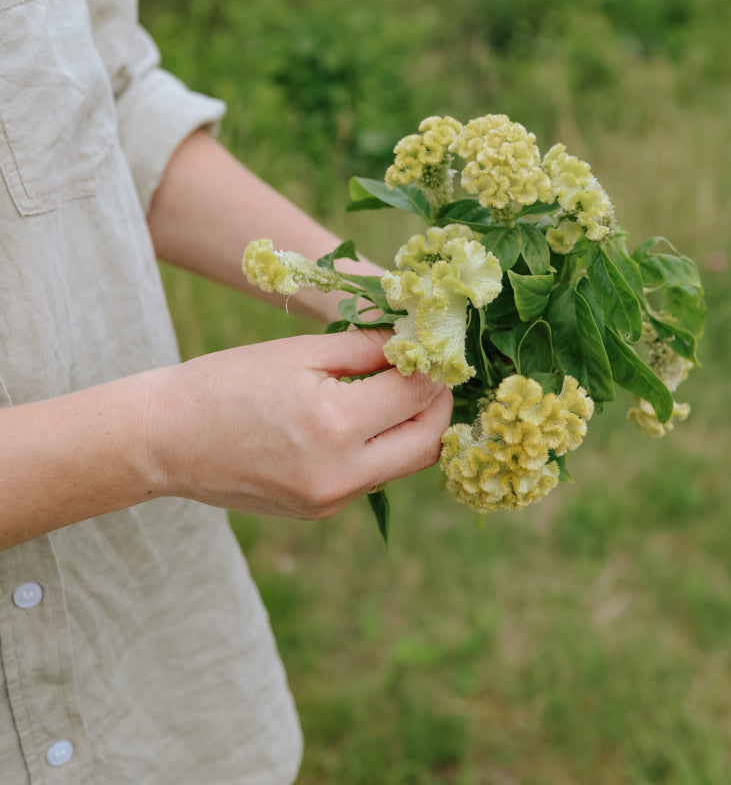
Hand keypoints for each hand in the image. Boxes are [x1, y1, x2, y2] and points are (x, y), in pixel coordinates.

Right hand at [144, 328, 453, 519]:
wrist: (167, 439)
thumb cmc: (229, 383)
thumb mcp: (301, 352)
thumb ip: (366, 350)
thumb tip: (417, 345)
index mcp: (335, 424)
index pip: (417, 394)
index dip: (433, 366)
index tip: (437, 345)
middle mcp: (340, 474)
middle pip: (426, 443)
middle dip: (438, 404)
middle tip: (432, 371)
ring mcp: (330, 501)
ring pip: (402, 464)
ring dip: (412, 427)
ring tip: (399, 389)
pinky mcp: (318, 512)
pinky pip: (370, 477)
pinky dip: (380, 447)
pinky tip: (361, 418)